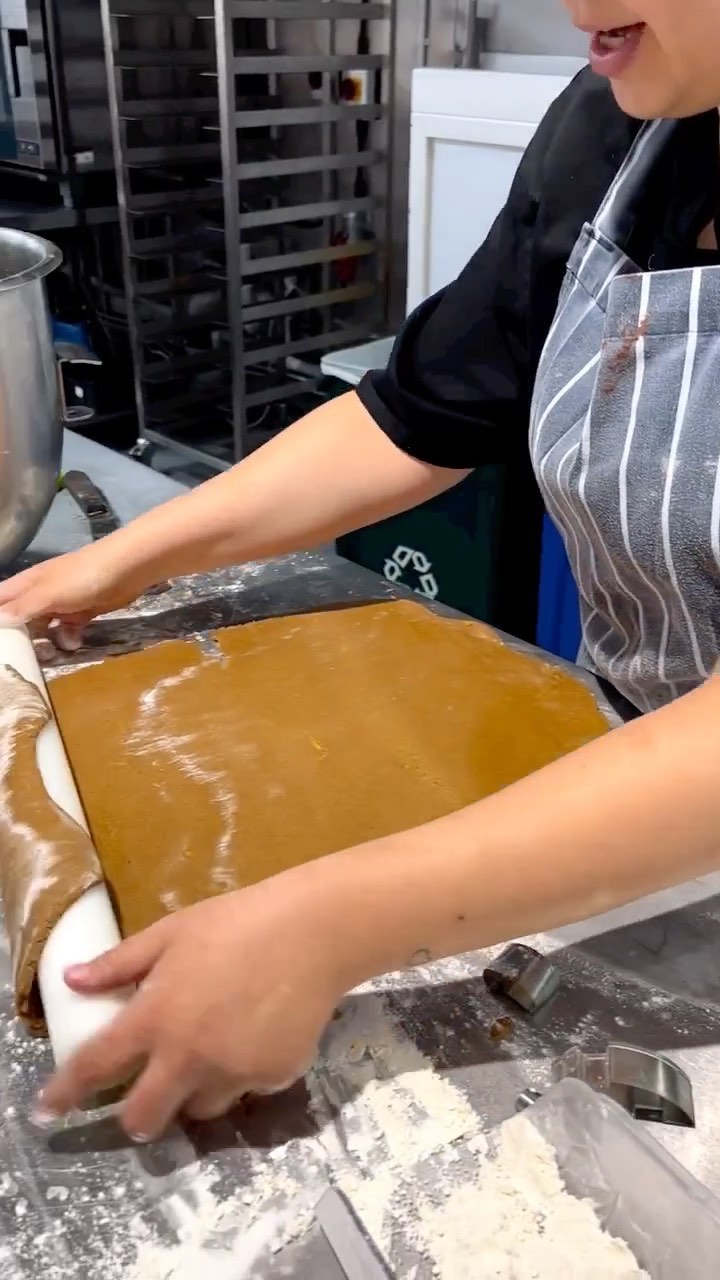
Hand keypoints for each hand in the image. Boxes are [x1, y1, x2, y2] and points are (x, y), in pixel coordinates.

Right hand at [0, 541, 145, 650]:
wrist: (126, 569)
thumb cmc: (81, 577)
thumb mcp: (47, 593)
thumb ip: (21, 608)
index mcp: (26, 584)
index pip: (0, 600)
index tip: (1, 641)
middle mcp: (40, 593)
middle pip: (21, 617)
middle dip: (20, 636)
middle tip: (21, 656)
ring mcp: (63, 603)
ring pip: (45, 627)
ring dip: (46, 641)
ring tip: (50, 654)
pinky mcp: (83, 612)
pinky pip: (68, 629)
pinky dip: (69, 638)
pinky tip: (74, 643)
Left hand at [33, 872, 354, 1139]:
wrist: (314, 932)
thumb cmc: (237, 922)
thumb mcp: (172, 931)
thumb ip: (120, 963)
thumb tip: (72, 980)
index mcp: (157, 1016)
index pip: (97, 1066)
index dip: (65, 1092)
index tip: (47, 1110)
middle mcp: (189, 1055)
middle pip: (145, 1118)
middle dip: (137, 1116)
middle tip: (146, 1095)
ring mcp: (233, 1072)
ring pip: (200, 1108)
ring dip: (194, 1091)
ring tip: (213, 1050)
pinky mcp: (273, 1078)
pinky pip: (246, 1090)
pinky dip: (242, 1074)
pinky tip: (256, 1034)